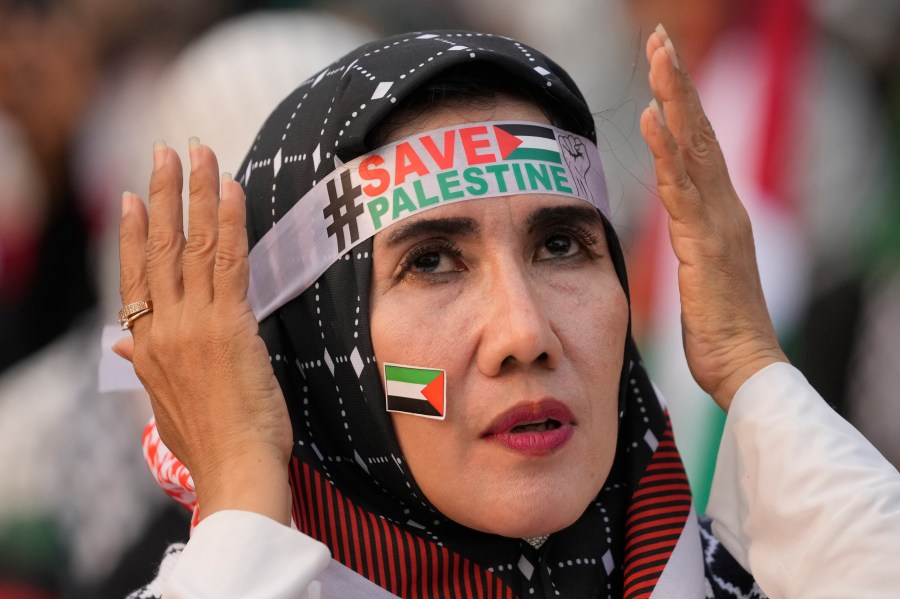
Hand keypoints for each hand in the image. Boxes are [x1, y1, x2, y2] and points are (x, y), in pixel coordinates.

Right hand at [115, 138, 291, 523]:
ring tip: (198, 151)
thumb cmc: (209, 444)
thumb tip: (126, 343)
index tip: (132, 197)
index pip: (135, 276)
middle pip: (159, 248)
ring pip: (192, 245)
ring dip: (197, 193)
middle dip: (163, 194)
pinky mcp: (231, 325)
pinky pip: (229, 262)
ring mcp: (195, 323)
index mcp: (148, 347)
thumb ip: (146, 366)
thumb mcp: (163, 405)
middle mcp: (164, 328)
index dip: (133, 233)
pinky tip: (232, 189)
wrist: (234, 472)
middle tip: (166, 150)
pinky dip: (229, 222)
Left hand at [639, 26, 787, 410]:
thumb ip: (692, 240)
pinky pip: (684, 191)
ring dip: (675, 100)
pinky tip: (655, 118)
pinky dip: (669, 152)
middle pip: (700, 134)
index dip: (683, 106)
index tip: (665, 67)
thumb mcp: (700, 273)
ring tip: (659, 57)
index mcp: (720, 214)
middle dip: (679, 84)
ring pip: (694, 150)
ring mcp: (719, 224)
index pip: (700, 149)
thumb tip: (679, 223)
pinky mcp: (707, 246)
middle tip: (662, 40)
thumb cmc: (720, 328)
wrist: (747, 367)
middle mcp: (724, 209)